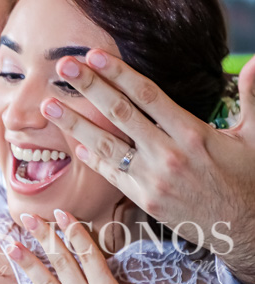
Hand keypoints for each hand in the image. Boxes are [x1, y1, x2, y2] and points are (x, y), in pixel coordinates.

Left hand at [41, 51, 254, 283]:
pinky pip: (112, 176)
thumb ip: (253, 96)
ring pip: (106, 146)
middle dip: (88, 88)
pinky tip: (74, 143)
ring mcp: (153, 179)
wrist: (244, 228)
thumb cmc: (247, 179)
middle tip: (62, 66)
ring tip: (48, 105)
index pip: (147, 95)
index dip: (118, 73)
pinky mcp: (145, 201)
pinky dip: (93, 159)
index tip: (94, 55)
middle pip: (120, 114)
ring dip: (74, 124)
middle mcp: (169, 154)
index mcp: (193, 133)